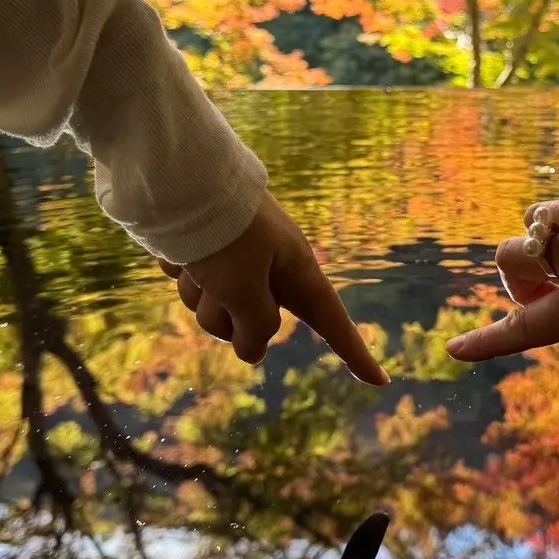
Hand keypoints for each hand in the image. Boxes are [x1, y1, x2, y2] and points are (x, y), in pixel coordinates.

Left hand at [160, 190, 387, 386]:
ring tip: (192, 261)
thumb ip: (254, 328)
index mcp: (295, 270)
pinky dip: (182, 273)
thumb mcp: (243, 289)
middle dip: (225, 316)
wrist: (178, 176)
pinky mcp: (204, 254)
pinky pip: (193, 286)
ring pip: (214, 309)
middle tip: (216, 284)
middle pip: (254, 324)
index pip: (334, 322)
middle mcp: (270, 268)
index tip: (380, 382)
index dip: (357, 354)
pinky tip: (179, 250)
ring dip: (197, 293)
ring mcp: (236, 261)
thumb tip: (252, 352)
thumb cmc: (222, 233)